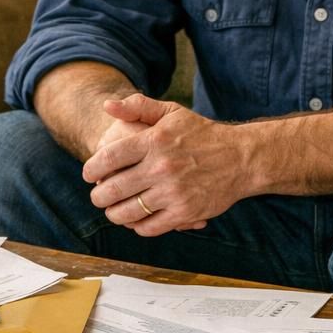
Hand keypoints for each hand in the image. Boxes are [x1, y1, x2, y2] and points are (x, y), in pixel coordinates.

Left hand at [81, 94, 248, 234]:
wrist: (242, 158)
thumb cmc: (203, 134)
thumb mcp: (172, 112)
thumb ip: (138, 106)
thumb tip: (107, 105)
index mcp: (154, 141)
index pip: (107, 158)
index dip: (91, 170)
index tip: (90, 174)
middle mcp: (161, 167)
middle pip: (112, 189)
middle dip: (98, 196)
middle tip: (99, 196)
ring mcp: (173, 192)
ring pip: (126, 212)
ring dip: (114, 214)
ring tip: (114, 209)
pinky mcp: (184, 212)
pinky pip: (148, 227)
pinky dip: (137, 226)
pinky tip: (137, 219)